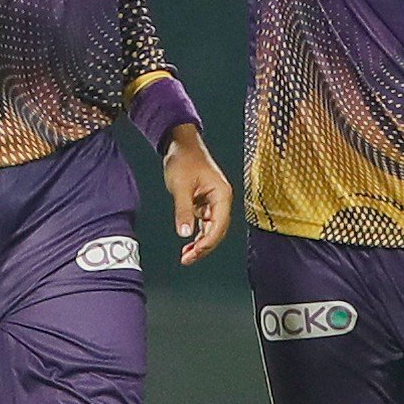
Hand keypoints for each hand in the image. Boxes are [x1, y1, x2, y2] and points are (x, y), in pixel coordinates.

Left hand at [161, 124, 233, 264]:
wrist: (180, 144)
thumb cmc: (184, 159)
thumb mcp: (181, 186)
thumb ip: (184, 210)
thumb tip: (185, 233)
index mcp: (222, 195)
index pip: (219, 225)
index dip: (207, 243)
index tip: (193, 254)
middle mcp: (222, 200)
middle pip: (217, 231)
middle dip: (203, 247)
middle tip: (186, 259)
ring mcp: (214, 202)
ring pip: (211, 229)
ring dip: (200, 243)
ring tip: (186, 256)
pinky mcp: (205, 202)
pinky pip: (204, 223)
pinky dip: (196, 233)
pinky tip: (188, 244)